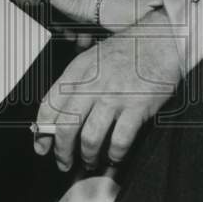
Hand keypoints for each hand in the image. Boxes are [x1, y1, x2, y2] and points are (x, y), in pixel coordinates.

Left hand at [33, 7, 181, 171]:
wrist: (161, 38)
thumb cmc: (128, 49)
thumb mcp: (93, 57)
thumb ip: (75, 81)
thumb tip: (59, 113)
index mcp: (78, 70)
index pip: (49, 105)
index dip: (42, 131)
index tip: (41, 145)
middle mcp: (93, 84)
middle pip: (66, 127)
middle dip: (62, 151)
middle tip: (64, 162)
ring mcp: (115, 96)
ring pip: (90, 138)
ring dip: (88, 156)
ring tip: (91, 161)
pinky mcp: (137, 106)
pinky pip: (120, 141)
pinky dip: (115, 154)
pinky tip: (115, 155)